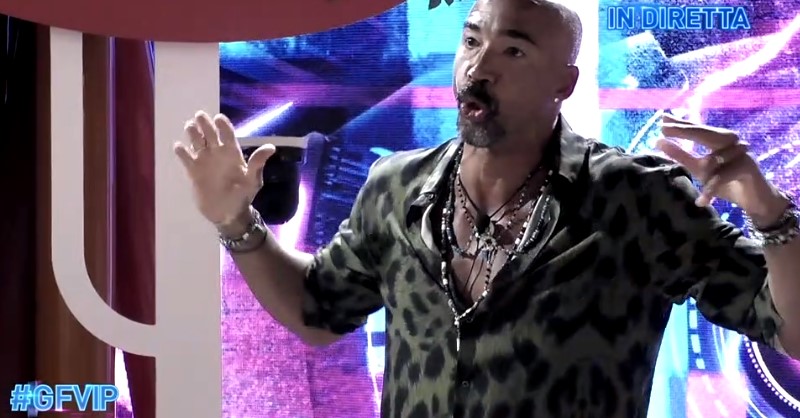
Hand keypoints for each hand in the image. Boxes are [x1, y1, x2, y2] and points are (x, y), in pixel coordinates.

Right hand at [174, 111, 275, 228]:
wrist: (228, 213)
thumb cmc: (243, 196)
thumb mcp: (253, 180)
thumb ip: (257, 163)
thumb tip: (271, 147)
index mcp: (233, 153)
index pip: (227, 134)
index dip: (223, 125)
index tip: (218, 118)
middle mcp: (218, 154)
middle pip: (210, 134)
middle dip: (205, 124)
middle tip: (199, 115)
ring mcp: (205, 162)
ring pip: (197, 142)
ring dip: (193, 134)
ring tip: (189, 127)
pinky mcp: (194, 172)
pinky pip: (186, 158)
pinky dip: (182, 152)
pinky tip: (179, 147)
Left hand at [655, 114, 788, 225]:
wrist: (754, 200)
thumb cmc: (726, 181)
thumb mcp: (699, 169)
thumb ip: (682, 155)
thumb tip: (659, 141)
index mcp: (719, 140)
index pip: (698, 129)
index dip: (680, 124)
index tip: (662, 119)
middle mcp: (732, 142)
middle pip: (707, 134)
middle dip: (685, 131)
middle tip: (663, 129)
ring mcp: (741, 154)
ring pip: (716, 158)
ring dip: (704, 168)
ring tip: (696, 175)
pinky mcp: (748, 169)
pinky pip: (725, 177)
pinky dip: (712, 189)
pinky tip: (701, 201)